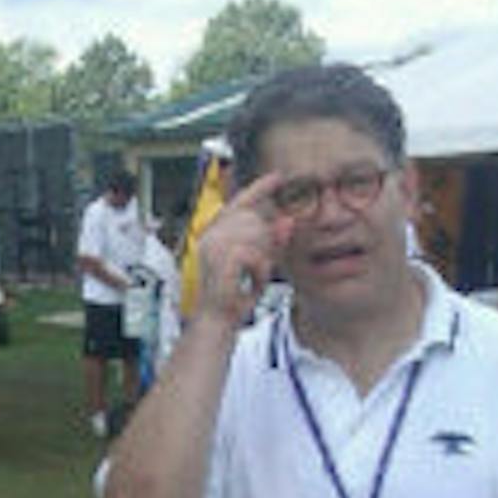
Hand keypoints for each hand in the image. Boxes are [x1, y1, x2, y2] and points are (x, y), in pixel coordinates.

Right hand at [193, 175, 291, 327]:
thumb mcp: (259, 264)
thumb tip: (288, 222)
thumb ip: (271, 242)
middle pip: (252, 217)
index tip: (279, 176)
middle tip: (263, 263)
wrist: (218, 321)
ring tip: (254, 275)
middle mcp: (209, 235)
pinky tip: (252, 281)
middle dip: (265, 238)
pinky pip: (255, 253)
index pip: (239, 201)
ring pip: (254, 232)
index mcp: (214, 232)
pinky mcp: (221, 259)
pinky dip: (260, 269)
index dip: (260, 188)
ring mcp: (212, 246)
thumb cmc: (235, 295)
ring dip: (262, 255)